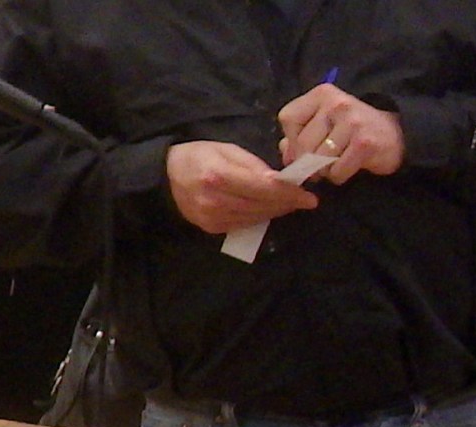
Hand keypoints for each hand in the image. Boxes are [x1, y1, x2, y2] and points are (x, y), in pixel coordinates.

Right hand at [165, 141, 317, 233]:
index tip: (309, 197)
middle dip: (287, 204)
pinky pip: (245, 225)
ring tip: (290, 204)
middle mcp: (216, 200)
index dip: (289, 194)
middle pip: (263, 206)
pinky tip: (269, 210)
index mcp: (218, 175)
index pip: (264, 189)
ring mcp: (213, 218)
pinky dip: (260, 217)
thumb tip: (280, 180)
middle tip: (305, 200)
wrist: (166, 177)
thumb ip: (253, 165)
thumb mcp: (226, 149)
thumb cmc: (199, 156)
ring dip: (277, 212)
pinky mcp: (212, 229)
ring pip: (257, 218)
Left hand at [278, 84, 404, 185]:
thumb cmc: (355, 130)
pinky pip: (337, 171)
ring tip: (336, 165)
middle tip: (318, 168)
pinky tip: (349, 168)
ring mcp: (351, 122)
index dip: (290, 140)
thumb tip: (285, 153)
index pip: (288, 118)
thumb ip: (301, 134)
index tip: (301, 150)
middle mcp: (336, 104)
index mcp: (322, 94)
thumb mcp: (327, 123)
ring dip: (324, 171)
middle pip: (302, 143)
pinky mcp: (364, 144)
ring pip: (319, 160)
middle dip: (307, 162)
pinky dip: (339, 177)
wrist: (395, 135)